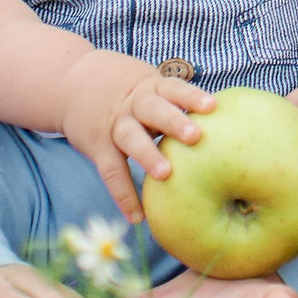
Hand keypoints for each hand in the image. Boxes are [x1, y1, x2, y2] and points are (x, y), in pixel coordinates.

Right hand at [57, 50, 216, 222]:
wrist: (72, 81)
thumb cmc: (127, 89)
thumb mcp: (149, 84)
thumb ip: (176, 100)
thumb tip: (225, 123)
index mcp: (151, 87)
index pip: (174, 88)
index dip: (193, 96)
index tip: (213, 106)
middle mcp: (133, 104)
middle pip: (155, 110)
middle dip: (175, 122)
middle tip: (196, 136)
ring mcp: (114, 125)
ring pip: (131, 138)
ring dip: (148, 155)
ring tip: (167, 173)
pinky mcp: (98, 146)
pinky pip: (111, 172)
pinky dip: (123, 194)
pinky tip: (138, 217)